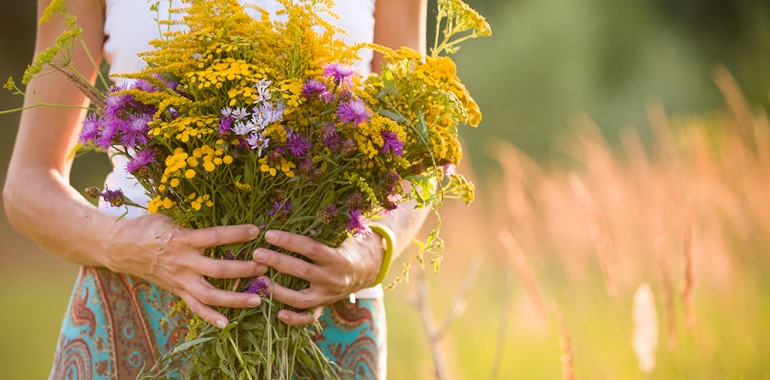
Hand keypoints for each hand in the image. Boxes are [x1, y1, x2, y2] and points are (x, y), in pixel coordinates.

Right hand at [102, 213, 267, 328]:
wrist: (117, 248)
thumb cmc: (146, 227)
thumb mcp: (169, 218)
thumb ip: (193, 222)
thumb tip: (219, 213)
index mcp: (182, 240)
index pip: (215, 237)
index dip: (237, 234)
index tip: (257, 230)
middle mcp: (183, 262)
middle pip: (218, 270)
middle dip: (244, 269)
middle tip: (266, 266)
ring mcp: (179, 280)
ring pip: (210, 295)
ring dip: (235, 299)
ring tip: (258, 299)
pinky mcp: (176, 291)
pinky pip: (195, 308)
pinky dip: (210, 318)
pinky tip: (227, 324)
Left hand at [251, 230, 383, 325]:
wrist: (366, 270)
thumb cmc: (347, 246)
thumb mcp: (341, 235)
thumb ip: (323, 227)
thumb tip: (294, 211)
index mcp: (338, 258)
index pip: (311, 248)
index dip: (289, 241)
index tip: (269, 234)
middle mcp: (334, 279)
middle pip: (302, 271)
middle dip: (277, 262)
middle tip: (256, 254)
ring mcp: (328, 296)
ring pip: (301, 298)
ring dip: (278, 291)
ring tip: (258, 280)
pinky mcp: (324, 307)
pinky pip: (309, 317)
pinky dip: (294, 319)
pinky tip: (278, 313)